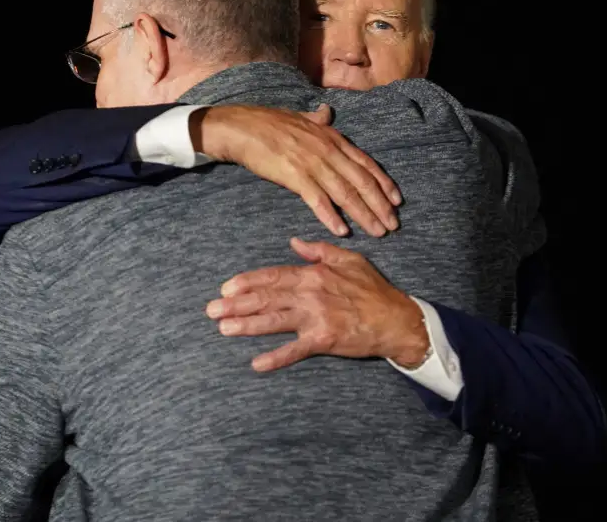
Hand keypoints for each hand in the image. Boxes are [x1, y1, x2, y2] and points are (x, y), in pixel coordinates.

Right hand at [192, 104, 400, 237]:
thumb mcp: (300, 118)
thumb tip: (327, 111)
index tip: (397, 200)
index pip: (366, 163)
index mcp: (332, 138)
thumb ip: (318, 119)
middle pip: (362, 182)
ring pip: (346, 193)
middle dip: (381, 205)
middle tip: (393, 225)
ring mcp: (313, 163)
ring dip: (364, 215)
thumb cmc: (269, 122)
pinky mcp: (295, 176)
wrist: (241, 127)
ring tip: (377, 232)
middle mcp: (328, 150)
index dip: (384, 183)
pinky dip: (331, 216)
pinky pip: (318, 200)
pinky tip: (342, 230)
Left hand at [205, 237, 429, 371]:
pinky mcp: (324, 340)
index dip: (247, 282)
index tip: (226, 288)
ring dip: (247, 326)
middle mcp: (311, 294)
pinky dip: (276, 358)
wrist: (396, 319)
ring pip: (274, 321)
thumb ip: (319, 250)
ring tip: (223, 329)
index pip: (273, 276)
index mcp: (314, 274)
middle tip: (210, 310)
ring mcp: (316, 318)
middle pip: (266, 298)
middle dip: (236, 304)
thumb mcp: (349, 259)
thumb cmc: (373, 289)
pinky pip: (295, 350)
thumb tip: (293, 242)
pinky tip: (256, 364)